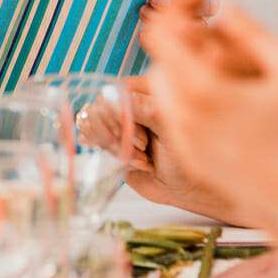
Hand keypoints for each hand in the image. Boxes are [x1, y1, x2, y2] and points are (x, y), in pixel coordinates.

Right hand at [80, 74, 237, 222]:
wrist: (187, 188)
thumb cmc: (188, 157)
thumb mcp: (171, 132)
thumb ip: (146, 112)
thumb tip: (116, 98)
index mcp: (148, 90)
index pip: (115, 91)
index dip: (121, 116)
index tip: (141, 137)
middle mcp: (131, 102)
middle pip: (99, 108)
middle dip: (120, 135)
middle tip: (144, 148)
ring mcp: (118, 121)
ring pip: (92, 124)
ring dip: (116, 146)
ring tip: (142, 158)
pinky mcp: (110, 139)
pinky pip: (90, 137)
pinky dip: (109, 152)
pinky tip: (132, 161)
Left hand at [141, 0, 277, 232]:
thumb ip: (252, 33)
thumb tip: (225, 9)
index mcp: (204, 91)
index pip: (160, 37)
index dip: (173, 12)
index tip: (192, 3)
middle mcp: (184, 119)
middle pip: (157, 64)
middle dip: (176, 43)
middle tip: (204, 31)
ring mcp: (185, 143)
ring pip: (161, 93)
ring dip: (179, 72)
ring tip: (214, 63)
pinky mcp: (192, 161)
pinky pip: (173, 119)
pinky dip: (185, 101)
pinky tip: (220, 98)